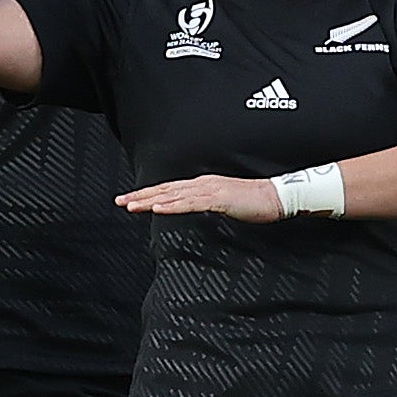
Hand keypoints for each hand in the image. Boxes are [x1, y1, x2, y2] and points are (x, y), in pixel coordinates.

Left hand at [116, 175, 283, 221]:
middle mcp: (202, 183)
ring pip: (173, 195)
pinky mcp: (218, 198)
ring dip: (150, 201)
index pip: (169, 189)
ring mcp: (209, 189)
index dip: (148, 194)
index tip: (130, 199)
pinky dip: (172, 206)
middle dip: (140, 195)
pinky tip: (158, 209)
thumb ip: (207, 205)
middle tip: (119, 200)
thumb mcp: (224, 204)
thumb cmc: (254, 202)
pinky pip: (191, 203)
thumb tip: (192, 212)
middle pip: (165, 189)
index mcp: (203, 185)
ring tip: (130, 205)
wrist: (277, 197)